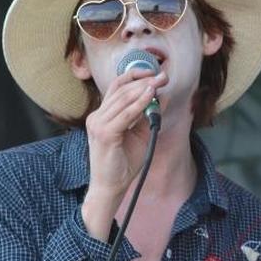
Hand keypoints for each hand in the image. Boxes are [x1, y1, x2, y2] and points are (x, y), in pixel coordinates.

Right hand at [84, 67, 167, 198]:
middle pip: (121, 90)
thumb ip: (148, 116)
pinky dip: (139, 104)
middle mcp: (97, 117)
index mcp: (102, 115)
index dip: (135, 76)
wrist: (110, 187)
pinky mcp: (104, 133)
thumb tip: (162, 96)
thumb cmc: (123, 164)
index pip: (117, 88)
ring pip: (122, 99)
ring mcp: (98, 124)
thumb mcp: (140, 135)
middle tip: (163, 76)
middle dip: (144, 81)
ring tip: (160, 82)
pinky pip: (125, 114)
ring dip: (143, 89)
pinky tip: (151, 96)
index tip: (155, 73)